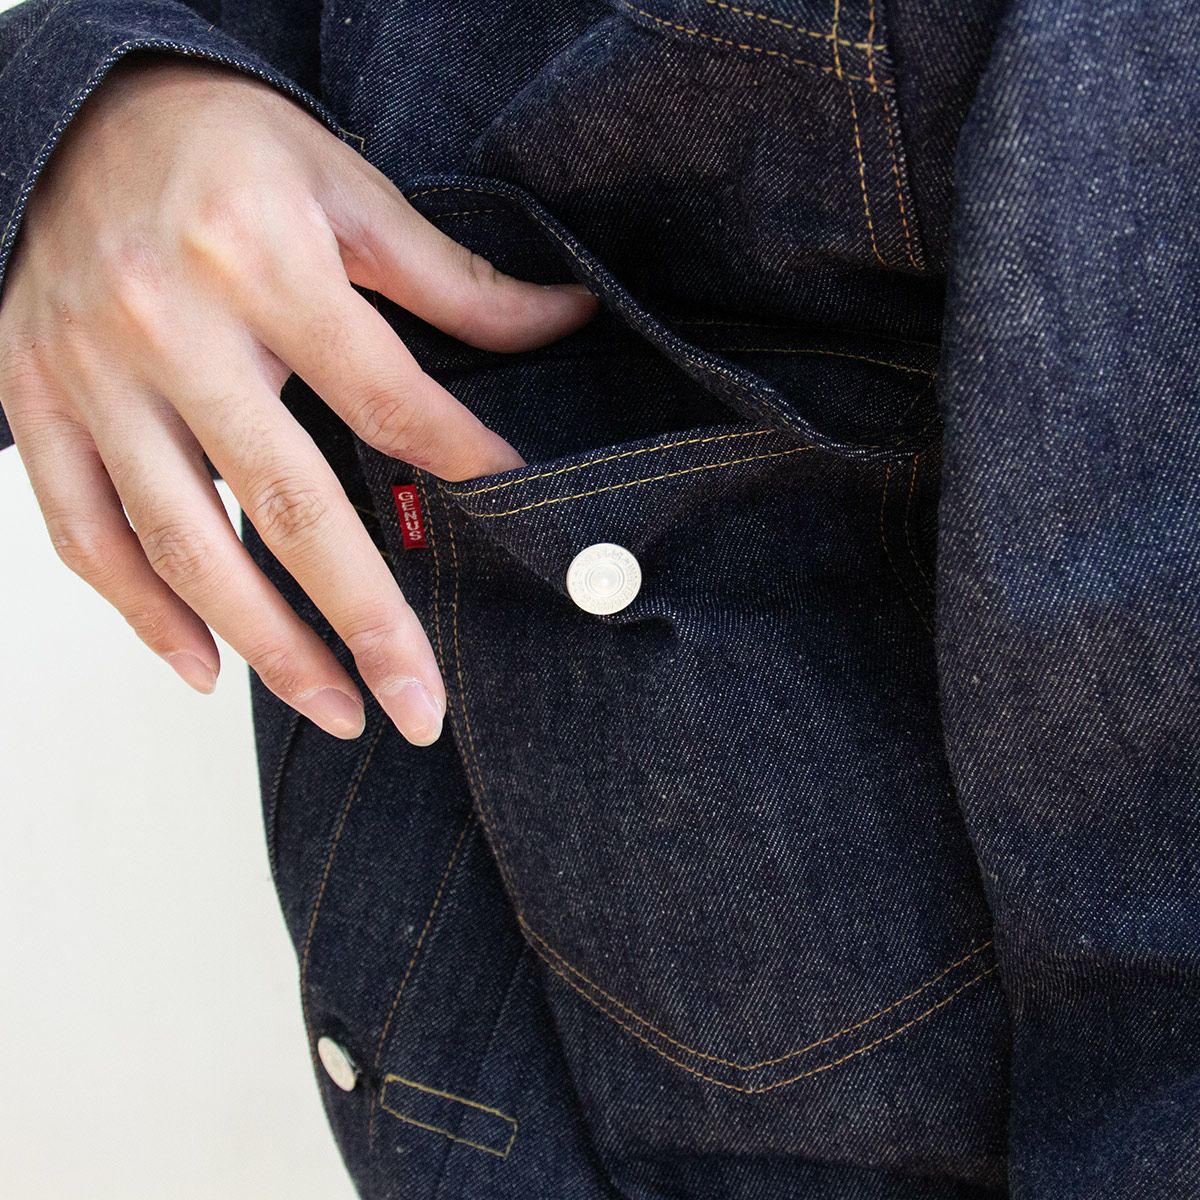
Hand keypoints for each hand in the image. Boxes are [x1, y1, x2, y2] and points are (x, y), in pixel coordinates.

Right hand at [0, 52, 597, 745]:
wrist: (73, 109)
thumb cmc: (218, 146)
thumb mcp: (344, 185)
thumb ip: (452, 277)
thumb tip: (561, 320)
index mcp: (261, 261)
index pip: (388, 398)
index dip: (462, 463)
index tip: (513, 511)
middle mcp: (169, 326)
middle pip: (288, 506)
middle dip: (365, 622)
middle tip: (421, 707)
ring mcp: (92, 376)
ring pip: (184, 544)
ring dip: (265, 647)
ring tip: (335, 711)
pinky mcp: (36, 405)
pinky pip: (84, 533)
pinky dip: (142, 612)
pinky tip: (203, 669)